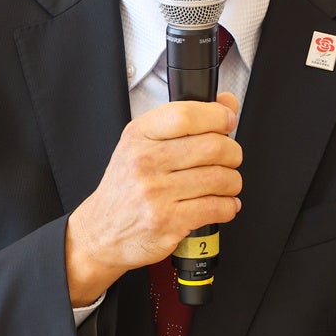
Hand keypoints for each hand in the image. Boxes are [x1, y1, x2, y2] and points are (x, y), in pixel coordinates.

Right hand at [65, 92, 241, 305]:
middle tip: (230, 158)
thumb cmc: (125, 188)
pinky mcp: (168, 222)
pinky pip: (216, 208)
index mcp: (138, 136)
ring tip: (226, 183)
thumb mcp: (142, 145)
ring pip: (220, 178)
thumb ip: (184, 122)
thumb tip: (227, 103)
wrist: (102, 232)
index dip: (218, 116)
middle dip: (233, 152)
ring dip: (233, 181)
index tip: (227, 121)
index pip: (186, 115)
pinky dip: (229, 206)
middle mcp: (145, 162)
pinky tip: (221, 204)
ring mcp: (156, 194)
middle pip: (212, 146)